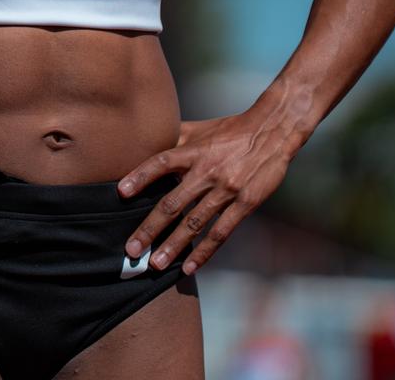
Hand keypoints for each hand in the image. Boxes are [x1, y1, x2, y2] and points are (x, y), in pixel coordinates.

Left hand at [116, 109, 295, 274]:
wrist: (273, 131)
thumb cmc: (231, 130)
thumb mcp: (199, 128)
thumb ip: (173, 138)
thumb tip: (146, 142)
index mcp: (193, 151)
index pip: (161, 163)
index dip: (141, 176)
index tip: (121, 192)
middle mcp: (207, 172)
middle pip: (173, 203)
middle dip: (150, 228)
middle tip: (132, 249)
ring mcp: (226, 190)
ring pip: (194, 223)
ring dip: (173, 246)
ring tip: (156, 264)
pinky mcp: (245, 204)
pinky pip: (221, 232)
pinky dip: (204, 251)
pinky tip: (190, 266)